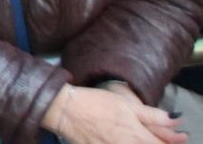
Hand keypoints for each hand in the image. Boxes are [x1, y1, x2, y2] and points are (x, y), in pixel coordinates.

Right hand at [45, 82, 183, 143]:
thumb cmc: (96, 103)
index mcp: (137, 136)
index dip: (172, 142)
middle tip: (149, 135)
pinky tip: (120, 139)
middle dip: (157, 142)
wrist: (66, 110)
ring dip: (140, 143)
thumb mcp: (126, 104)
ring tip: (131, 135)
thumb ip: (153, 116)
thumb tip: (176, 121)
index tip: (177, 137)